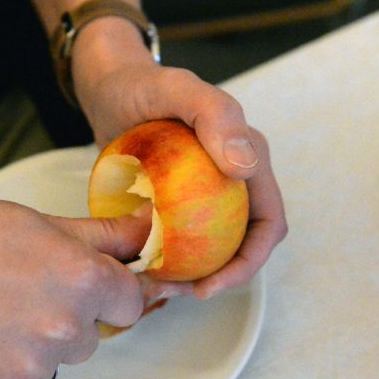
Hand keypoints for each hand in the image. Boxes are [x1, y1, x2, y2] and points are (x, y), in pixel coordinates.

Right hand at [0, 189, 149, 378]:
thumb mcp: (36, 222)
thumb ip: (102, 237)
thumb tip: (148, 231)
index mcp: (81, 282)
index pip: (131, 303)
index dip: (108, 292)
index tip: (82, 286)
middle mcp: (60, 333)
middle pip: (87, 339)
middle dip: (62, 320)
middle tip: (13, 293)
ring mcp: (21, 374)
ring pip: (45, 366)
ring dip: (23, 348)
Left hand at [75, 35, 286, 298]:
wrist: (110, 89)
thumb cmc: (143, 85)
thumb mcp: (177, 89)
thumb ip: (215, 116)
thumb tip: (246, 168)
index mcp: (251, 159)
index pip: (268, 224)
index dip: (249, 262)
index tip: (210, 284)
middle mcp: (237, 181)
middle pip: (245, 244)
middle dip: (223, 277)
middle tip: (181, 293)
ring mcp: (211, 193)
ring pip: (217, 248)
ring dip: (197, 274)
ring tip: (161, 287)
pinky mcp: (184, 202)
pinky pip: (188, 240)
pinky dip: (173, 260)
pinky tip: (148, 270)